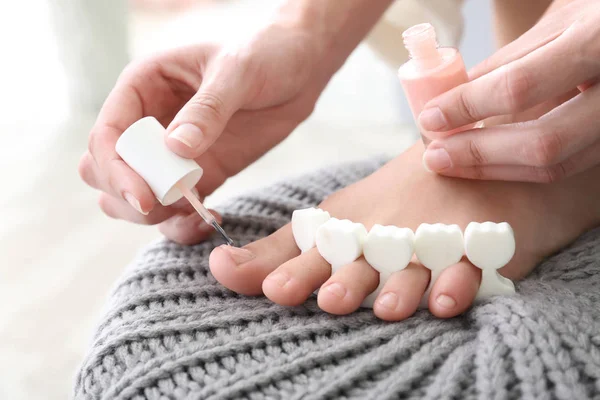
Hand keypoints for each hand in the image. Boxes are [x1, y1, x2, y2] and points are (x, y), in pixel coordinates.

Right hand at [79, 22, 329, 243]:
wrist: (300, 71)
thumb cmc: (264, 54)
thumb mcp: (237, 72)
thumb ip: (207, 110)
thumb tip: (174, 149)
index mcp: (143, 86)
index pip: (107, 135)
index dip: (117, 170)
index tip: (145, 198)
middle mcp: (149, 122)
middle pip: (106, 171)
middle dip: (127, 197)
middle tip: (166, 207)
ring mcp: (172, 153)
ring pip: (134, 196)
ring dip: (154, 216)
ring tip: (193, 217)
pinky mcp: (199, 174)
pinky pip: (176, 208)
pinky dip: (182, 223)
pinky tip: (210, 220)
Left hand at [419, 0, 599, 181]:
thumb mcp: (561, 22)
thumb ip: (509, 61)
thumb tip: (450, 97)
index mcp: (599, 41)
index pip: (520, 85)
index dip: (468, 107)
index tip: (430, 117)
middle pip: (543, 143)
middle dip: (478, 155)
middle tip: (435, 155)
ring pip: (557, 165)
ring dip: (494, 169)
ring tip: (452, 161)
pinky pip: (568, 165)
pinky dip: (520, 167)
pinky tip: (489, 160)